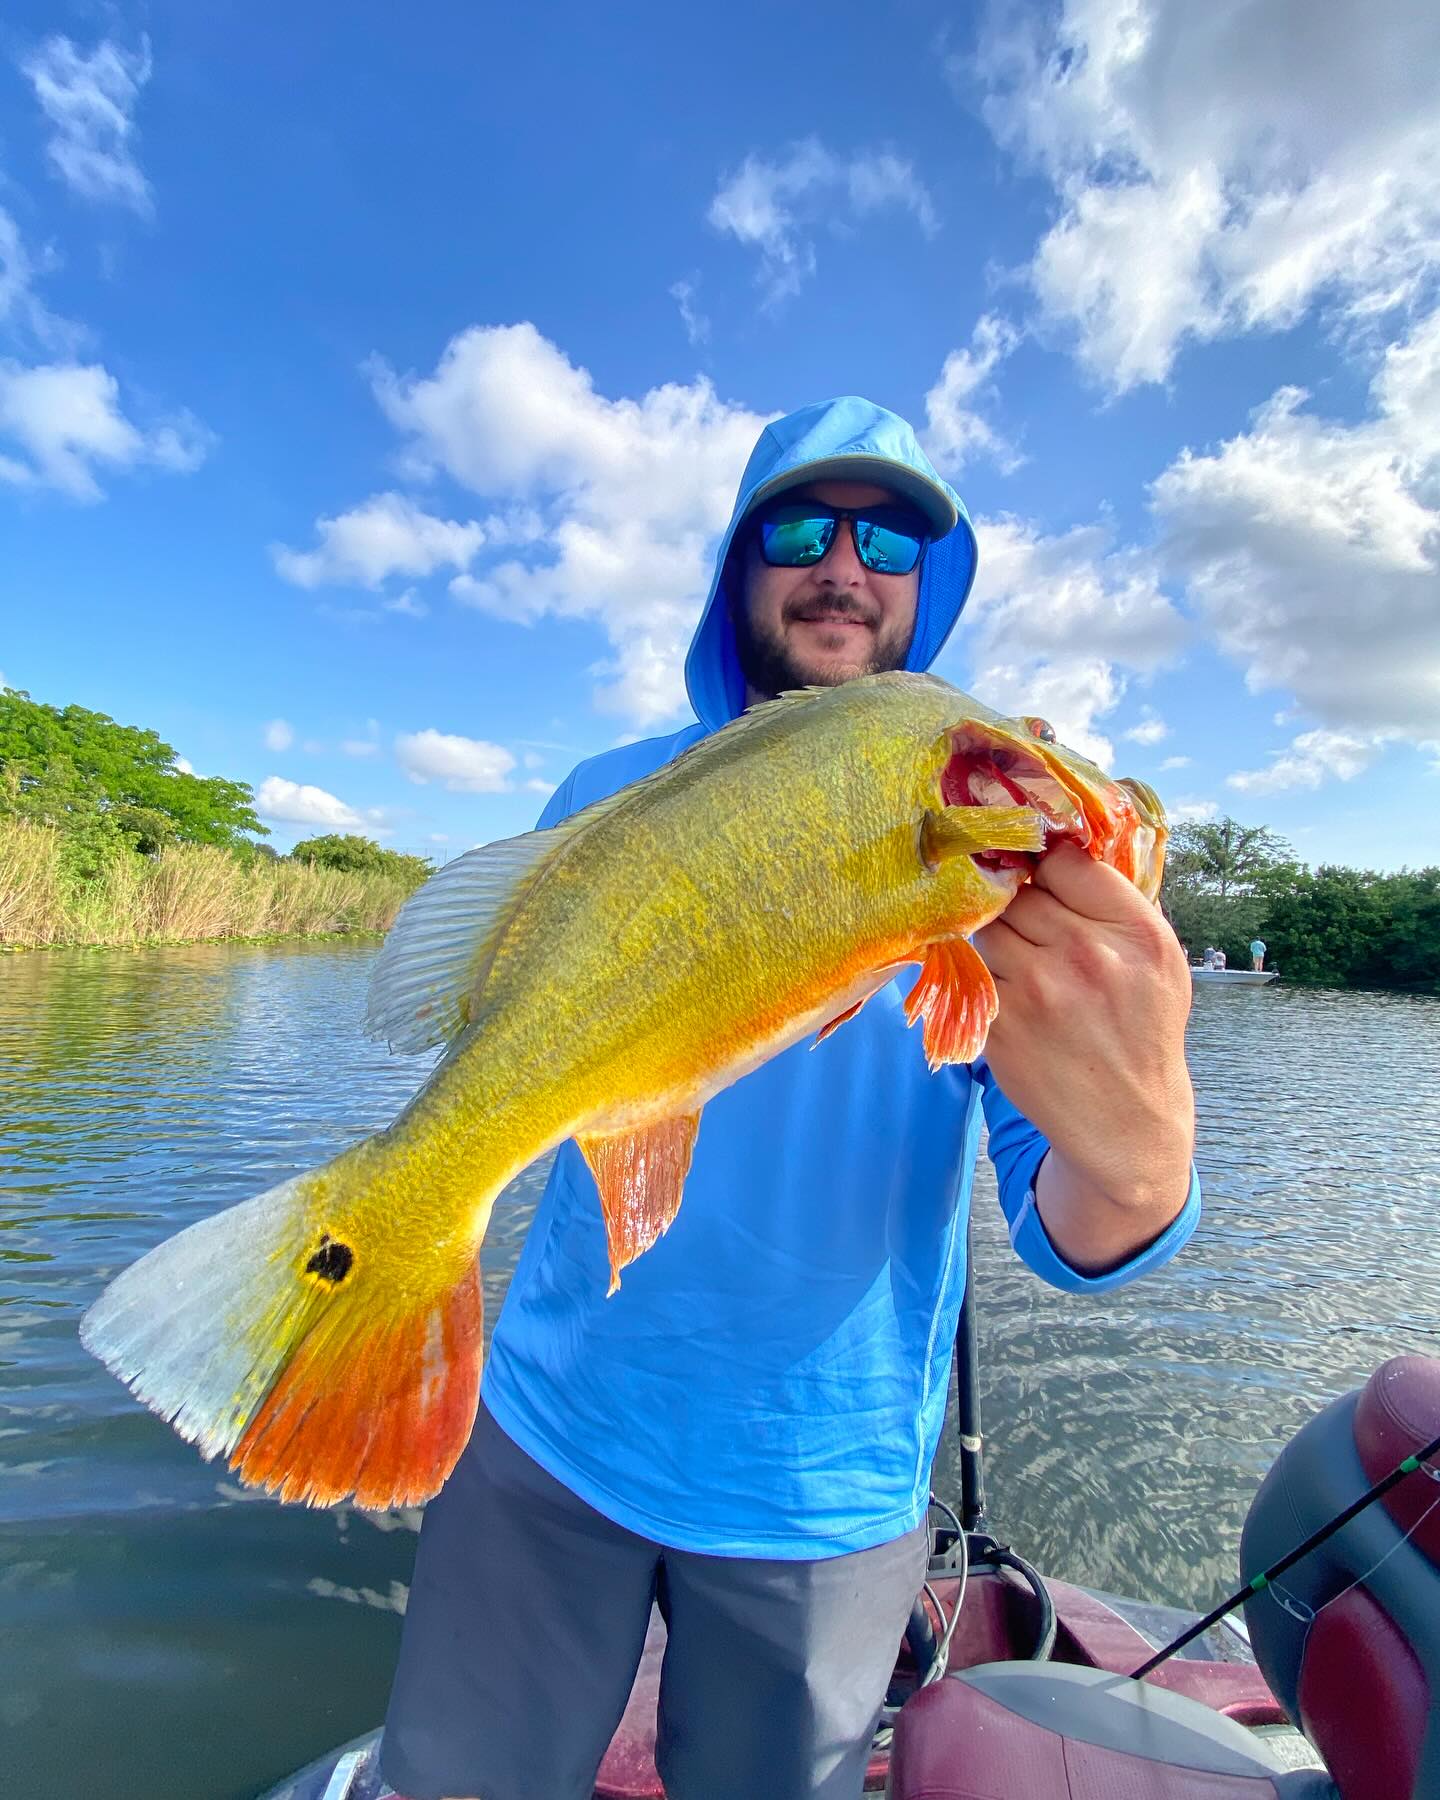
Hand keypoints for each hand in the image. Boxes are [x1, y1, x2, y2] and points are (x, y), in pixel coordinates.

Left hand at [972, 842, 1193, 1264]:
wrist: (1127, 1122)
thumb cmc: (1143, 1030)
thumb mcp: (1158, 962)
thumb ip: (1114, 905)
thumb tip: (1055, 845)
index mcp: (1137, 934)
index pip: (1066, 861)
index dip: (1044, 860)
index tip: (1035, 866)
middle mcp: (1088, 957)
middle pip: (1018, 891)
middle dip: (1012, 897)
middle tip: (1015, 909)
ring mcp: (1039, 992)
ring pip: (986, 926)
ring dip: (991, 932)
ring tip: (1012, 950)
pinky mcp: (1000, 1023)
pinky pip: (970, 971)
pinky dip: (978, 971)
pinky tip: (1002, 983)